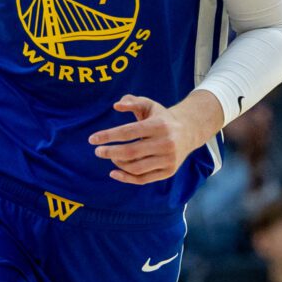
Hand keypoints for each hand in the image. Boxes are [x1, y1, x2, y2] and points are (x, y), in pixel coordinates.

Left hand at [89, 93, 215, 184]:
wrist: (188, 132)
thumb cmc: (161, 118)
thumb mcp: (149, 105)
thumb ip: (132, 102)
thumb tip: (116, 105)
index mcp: (159, 125)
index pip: (128, 132)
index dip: (108, 136)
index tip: (92, 139)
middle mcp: (165, 143)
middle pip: (130, 152)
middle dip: (110, 152)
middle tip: (97, 152)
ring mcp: (168, 159)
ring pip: (135, 167)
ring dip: (118, 164)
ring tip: (110, 157)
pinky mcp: (169, 171)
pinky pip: (143, 179)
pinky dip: (126, 178)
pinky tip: (114, 172)